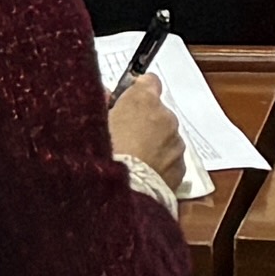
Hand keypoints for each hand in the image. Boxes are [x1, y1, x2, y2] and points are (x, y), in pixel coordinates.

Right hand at [105, 74, 186, 191]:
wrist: (123, 193)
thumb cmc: (103, 155)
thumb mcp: (94, 123)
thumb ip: (101, 102)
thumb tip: (104, 93)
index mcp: (144, 100)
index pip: (149, 81)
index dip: (138, 90)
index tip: (128, 100)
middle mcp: (166, 117)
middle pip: (158, 112)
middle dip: (145, 121)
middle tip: (125, 138)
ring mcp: (176, 143)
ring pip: (166, 137)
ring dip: (154, 144)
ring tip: (134, 161)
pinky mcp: (180, 167)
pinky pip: (171, 160)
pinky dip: (161, 164)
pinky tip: (144, 174)